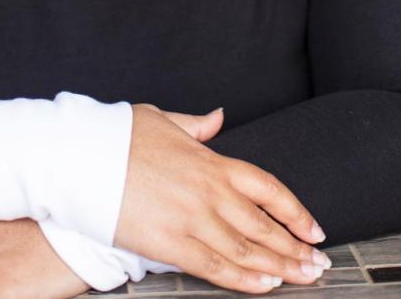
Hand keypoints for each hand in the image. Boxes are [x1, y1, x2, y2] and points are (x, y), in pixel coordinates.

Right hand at [113, 104, 330, 293]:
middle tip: (319, 264)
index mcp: (211, 160)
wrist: (81, 155)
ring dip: (280, 267)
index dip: (295, 211)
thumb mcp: (162, 119)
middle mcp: (209, 191)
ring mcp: (192, 218)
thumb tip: (218, 117)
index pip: (268, 188)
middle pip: (264, 224)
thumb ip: (196, 126)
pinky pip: (215, 266)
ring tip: (303, 278)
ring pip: (247, 249)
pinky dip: (244, 279)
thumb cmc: (117, 136)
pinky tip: (266, 286)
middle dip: (295, 247)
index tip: (313, 228)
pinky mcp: (170, 243)